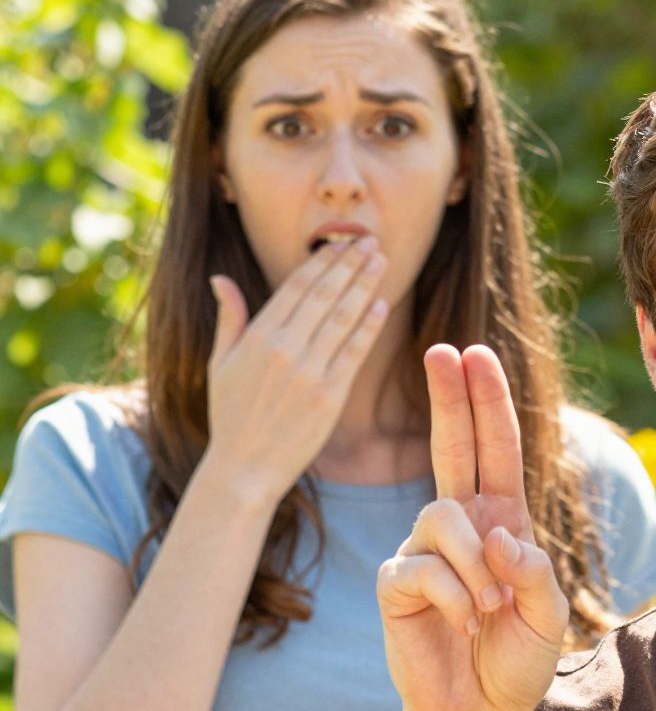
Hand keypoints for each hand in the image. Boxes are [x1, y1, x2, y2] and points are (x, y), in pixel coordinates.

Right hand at [204, 238, 389, 504]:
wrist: (244, 468)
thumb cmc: (230, 417)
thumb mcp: (219, 364)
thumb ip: (229, 319)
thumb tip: (219, 278)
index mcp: (257, 337)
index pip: (296, 288)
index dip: (322, 263)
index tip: (340, 244)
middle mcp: (284, 349)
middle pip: (324, 295)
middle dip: (349, 265)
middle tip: (370, 242)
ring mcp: (309, 373)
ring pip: (342, 318)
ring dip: (364, 286)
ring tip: (381, 261)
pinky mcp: (329, 397)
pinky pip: (354, 353)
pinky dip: (368, 326)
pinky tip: (381, 304)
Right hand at [377, 344, 568, 710]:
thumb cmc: (514, 660)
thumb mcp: (546, 615)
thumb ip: (533, 572)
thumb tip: (498, 533)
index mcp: (501, 520)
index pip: (495, 451)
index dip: (486, 402)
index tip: (473, 354)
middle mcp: (461, 525)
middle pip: (452, 447)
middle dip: (450, 398)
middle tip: (442, 349)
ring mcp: (424, 551)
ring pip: (442, 515)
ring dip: (476, 563)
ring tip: (490, 608)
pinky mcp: (397, 584)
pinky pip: (422, 567)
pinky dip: (455, 597)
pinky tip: (464, 625)